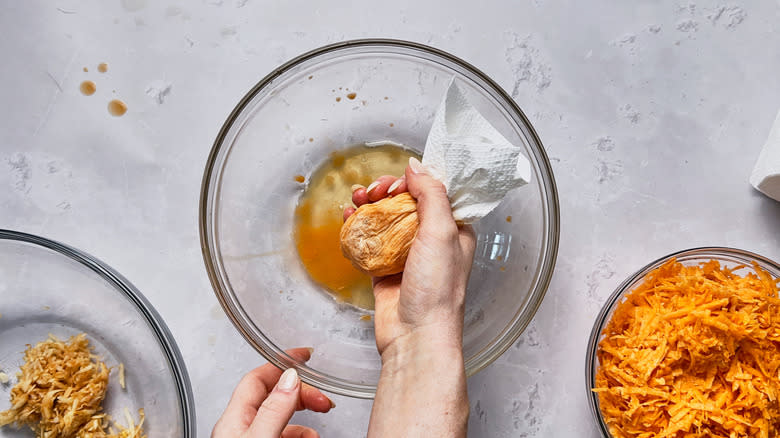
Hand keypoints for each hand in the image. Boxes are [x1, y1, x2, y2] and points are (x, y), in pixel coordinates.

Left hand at [212, 348, 333, 437]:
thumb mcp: (260, 437)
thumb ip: (275, 409)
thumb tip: (291, 377)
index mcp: (234, 418)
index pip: (258, 377)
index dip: (282, 363)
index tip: (305, 355)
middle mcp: (240, 427)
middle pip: (275, 395)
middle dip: (303, 393)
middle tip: (323, 400)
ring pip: (282, 418)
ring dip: (304, 418)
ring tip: (316, 427)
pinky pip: (283, 433)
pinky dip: (300, 433)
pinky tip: (308, 437)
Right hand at [346, 157, 475, 355]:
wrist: (415, 335)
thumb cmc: (437, 290)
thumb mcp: (442, 232)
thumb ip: (432, 194)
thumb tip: (417, 166)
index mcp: (453, 229)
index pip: (433, 191)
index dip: (413, 180)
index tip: (397, 182)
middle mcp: (431, 239)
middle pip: (405, 201)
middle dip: (386, 190)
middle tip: (373, 191)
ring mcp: (406, 253)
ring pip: (384, 218)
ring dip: (368, 204)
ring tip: (357, 199)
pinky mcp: (384, 268)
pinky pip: (368, 240)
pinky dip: (357, 226)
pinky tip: (348, 218)